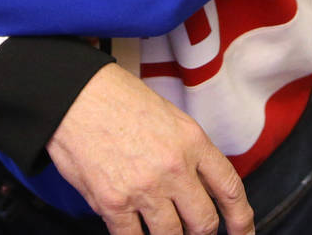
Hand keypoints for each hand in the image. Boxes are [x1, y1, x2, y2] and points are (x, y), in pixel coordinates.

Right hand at [47, 64, 253, 234]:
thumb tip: (194, 185)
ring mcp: (144, 188)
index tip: (242, 232)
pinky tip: (130, 227)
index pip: (230, 190)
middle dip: (200, 231)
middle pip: (204, 223)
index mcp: (191, 140)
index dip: (241, 220)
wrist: (69, 91)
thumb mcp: (164, 113)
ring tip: (156, 225)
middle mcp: (174, 168)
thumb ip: (185, 150)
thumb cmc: (111, 95)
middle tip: (190, 229)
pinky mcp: (113, 203)